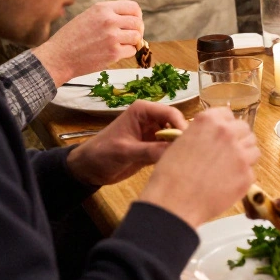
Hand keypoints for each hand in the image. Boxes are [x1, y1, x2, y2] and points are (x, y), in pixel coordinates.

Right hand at [35, 0, 143, 85]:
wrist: (58, 57)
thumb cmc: (71, 38)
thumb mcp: (87, 16)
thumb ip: (107, 14)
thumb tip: (130, 18)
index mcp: (102, 8)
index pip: (133, 7)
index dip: (137, 15)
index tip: (134, 22)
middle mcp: (109, 20)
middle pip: (138, 22)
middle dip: (138, 30)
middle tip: (132, 36)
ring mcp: (112, 37)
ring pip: (137, 37)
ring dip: (133, 42)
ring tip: (124, 44)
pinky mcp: (113, 53)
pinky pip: (132, 50)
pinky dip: (127, 52)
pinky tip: (116, 52)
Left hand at [65, 100, 186, 186]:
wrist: (88, 169)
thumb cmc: (101, 153)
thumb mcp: (125, 151)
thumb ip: (150, 150)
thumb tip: (176, 151)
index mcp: (143, 111)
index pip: (171, 113)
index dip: (181, 126)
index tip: (189, 143)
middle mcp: (152, 120)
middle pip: (177, 125)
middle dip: (184, 137)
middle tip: (190, 154)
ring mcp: (154, 134)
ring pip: (175, 138)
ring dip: (180, 148)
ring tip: (187, 162)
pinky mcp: (154, 148)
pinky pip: (170, 150)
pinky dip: (174, 156)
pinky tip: (179, 166)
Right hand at [139, 108, 260, 227]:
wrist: (174, 202)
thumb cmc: (170, 176)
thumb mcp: (181, 143)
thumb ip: (202, 134)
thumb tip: (212, 137)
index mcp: (209, 121)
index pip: (228, 114)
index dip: (225, 125)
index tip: (222, 134)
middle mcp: (227, 133)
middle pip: (244, 129)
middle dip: (238, 139)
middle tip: (227, 153)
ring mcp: (240, 154)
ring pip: (253, 149)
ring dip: (244, 157)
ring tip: (229, 169)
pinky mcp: (246, 175)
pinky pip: (251, 172)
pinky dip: (242, 178)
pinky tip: (227, 184)